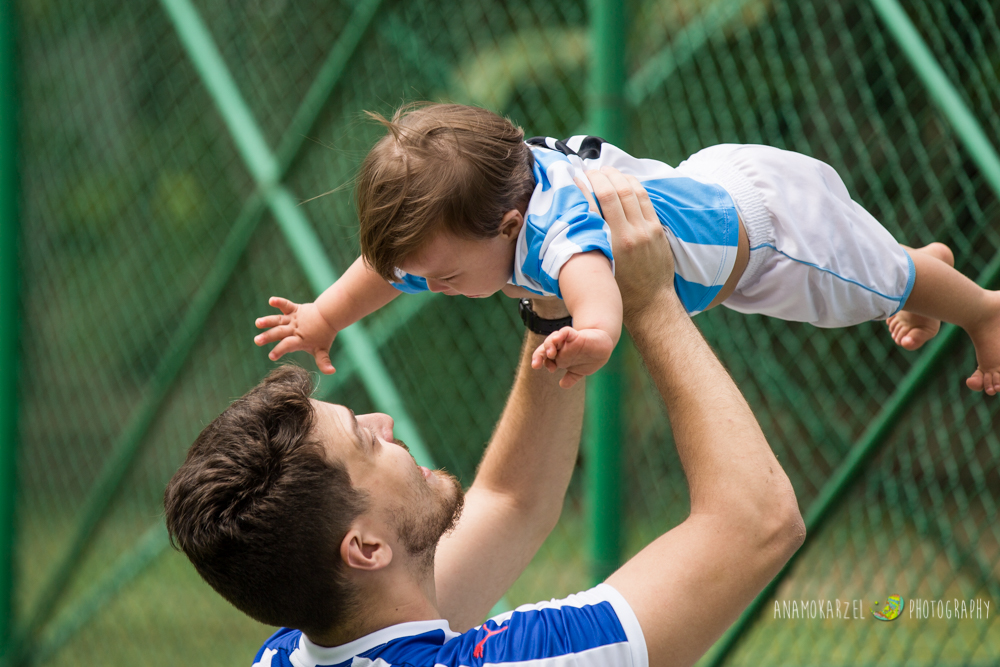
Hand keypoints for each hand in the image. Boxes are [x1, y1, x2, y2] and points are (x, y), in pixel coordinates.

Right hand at [254, 296, 336, 373]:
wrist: (329, 316)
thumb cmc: (324, 335)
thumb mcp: (323, 350)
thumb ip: (324, 362)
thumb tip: (332, 372)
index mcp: (299, 340)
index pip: (288, 346)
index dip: (280, 351)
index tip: (272, 356)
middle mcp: (294, 329)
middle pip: (280, 333)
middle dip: (268, 337)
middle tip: (257, 341)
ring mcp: (293, 319)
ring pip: (279, 320)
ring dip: (268, 321)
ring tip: (257, 323)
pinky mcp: (294, 309)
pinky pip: (286, 305)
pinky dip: (280, 302)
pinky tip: (272, 300)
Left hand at [530, 326, 614, 387]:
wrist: (603, 347)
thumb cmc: (589, 358)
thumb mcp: (580, 371)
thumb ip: (570, 378)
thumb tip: (562, 385)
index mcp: (559, 356)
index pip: (545, 358)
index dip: (541, 362)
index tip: (550, 370)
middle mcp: (561, 348)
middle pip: (545, 348)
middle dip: (539, 355)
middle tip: (536, 364)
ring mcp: (567, 341)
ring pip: (553, 339)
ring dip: (549, 345)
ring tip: (550, 353)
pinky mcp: (576, 335)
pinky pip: (565, 332)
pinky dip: (560, 334)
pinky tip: (557, 338)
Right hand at [575, 167, 675, 319]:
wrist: (650, 303)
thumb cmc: (618, 289)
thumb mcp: (598, 267)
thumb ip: (589, 243)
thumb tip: (573, 219)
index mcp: (610, 245)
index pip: (594, 206)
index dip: (583, 188)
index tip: (574, 180)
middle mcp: (629, 234)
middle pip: (612, 193)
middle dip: (599, 177)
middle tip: (588, 171)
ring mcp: (646, 230)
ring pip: (630, 191)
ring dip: (616, 176)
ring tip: (605, 171)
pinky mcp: (657, 229)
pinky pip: (644, 198)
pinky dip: (632, 185)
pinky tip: (623, 180)